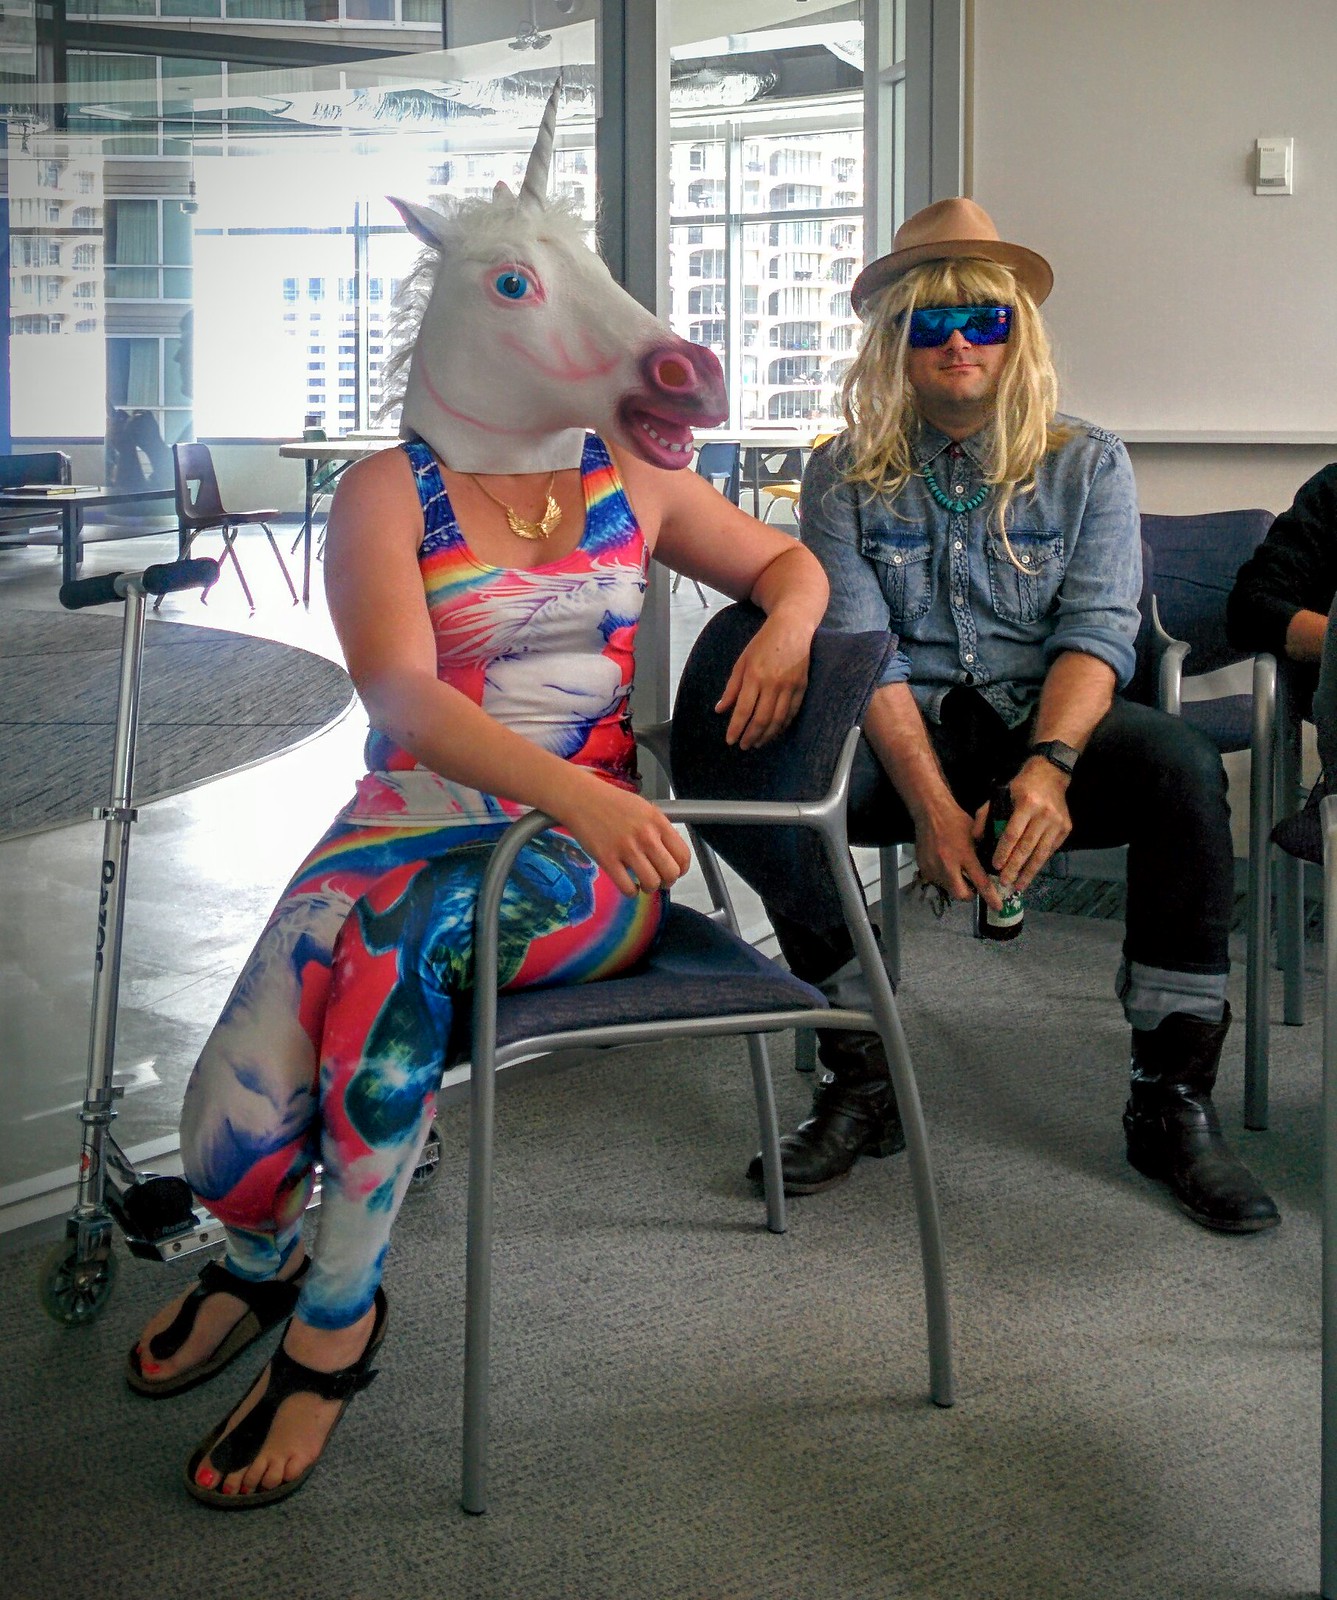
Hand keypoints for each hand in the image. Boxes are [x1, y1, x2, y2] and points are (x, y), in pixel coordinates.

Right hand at [553, 775, 690, 898]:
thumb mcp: (644, 809)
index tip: (675, 872)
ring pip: (651, 883)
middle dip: (667, 882)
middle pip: (671, 873)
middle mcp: (646, 836)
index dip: (681, 870)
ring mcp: (626, 849)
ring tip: (642, 883)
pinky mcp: (607, 859)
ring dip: (649, 888)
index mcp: (658, 822)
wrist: (582, 798)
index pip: (683, 855)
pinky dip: (631, 892)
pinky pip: (627, 888)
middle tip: (659, 880)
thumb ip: (659, 830)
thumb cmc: (612, 803)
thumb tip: (669, 854)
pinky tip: (628, 886)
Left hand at [715, 611, 812, 749]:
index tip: (730, 740)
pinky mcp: (802, 686)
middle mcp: (772, 683)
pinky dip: (783, 725)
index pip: (743, 710)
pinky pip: (792, 712)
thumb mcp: (742, 661)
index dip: (736, 728)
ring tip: (758, 743)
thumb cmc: (764, 643)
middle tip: (744, 746)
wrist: (792, 627)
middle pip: (761, 719)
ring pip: (778, 719)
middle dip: (751, 736)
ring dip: (767, 735)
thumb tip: (720, 710)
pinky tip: (775, 731)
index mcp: (754, 675)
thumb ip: (732, 687)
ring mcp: (789, 686)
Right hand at [914, 801, 999, 910]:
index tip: (998, 907)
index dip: (991, 897)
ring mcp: (933, 867)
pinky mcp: (923, 868)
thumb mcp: (976, 834)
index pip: (981, 882)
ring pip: (948, 888)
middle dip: (970, 895)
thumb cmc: (956, 820)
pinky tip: (945, 865)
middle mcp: (948, 864)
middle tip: (973, 888)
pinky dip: (943, 878)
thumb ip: (983, 853)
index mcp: (964, 855)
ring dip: (955, 884)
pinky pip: (936, 881)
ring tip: (957, 871)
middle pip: (961, 893)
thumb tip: (993, 869)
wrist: (930, 812)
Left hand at [988, 759, 1072, 891]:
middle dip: (1015, 867)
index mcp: (1026, 804)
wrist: (1051, 775)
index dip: (1004, 852)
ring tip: (1019, 885)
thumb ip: (986, 815)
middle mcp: (1044, 814)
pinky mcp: (1066, 828)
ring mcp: (1058, 822)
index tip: (996, 866)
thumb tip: (976, 838)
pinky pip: (1051, 850)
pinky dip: (1040, 862)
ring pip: (1041, 853)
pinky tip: (1031, 873)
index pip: (1012, 834)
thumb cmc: (1021, 786)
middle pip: (1027, 847)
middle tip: (1005, 882)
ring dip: (1029, 872)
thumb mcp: (1000, 794)